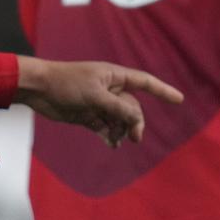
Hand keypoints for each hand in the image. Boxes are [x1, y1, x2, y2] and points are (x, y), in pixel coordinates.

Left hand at [14, 56, 183, 147]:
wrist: (39, 89)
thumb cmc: (66, 83)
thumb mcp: (95, 95)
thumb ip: (117, 108)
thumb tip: (137, 119)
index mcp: (113, 76)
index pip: (144, 82)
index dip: (163, 90)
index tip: (179, 100)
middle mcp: (109, 89)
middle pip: (132, 107)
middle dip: (135, 122)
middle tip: (134, 138)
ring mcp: (99, 103)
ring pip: (120, 119)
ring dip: (122, 131)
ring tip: (117, 141)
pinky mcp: (88, 115)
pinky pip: (106, 127)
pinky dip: (110, 136)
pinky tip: (111, 144)